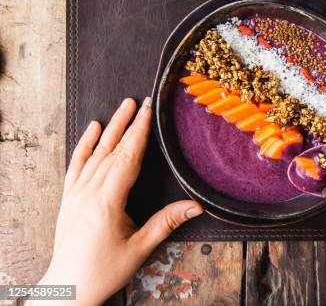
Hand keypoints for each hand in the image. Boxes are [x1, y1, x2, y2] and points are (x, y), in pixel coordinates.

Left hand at [31, 98, 203, 305]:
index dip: (140, 132)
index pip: (128, 157)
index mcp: (107, 201)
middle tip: (140, 102)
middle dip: (128, 123)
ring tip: (122, 108)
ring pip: (94, 152)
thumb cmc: (102, 271)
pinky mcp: (69, 198)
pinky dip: (83, 145)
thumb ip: (166, 222)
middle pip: (112, 149)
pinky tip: (90, 129)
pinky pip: (76, 164)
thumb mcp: (140, 247)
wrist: (67, 288)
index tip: (149, 111)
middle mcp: (89, 192)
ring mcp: (76, 193)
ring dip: (110, 128)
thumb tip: (195, 206)